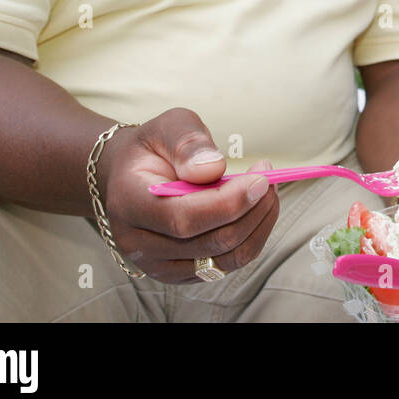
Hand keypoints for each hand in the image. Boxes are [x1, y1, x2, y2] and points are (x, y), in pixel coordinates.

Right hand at [97, 108, 279, 283]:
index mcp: (128, 204)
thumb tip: (212, 169)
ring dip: (258, 225)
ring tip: (266, 191)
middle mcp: (138, 243)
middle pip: (210, 243)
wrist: (131, 175)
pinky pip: (227, 265)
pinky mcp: (180, 272)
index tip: (261, 178)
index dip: (228, 203)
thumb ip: (189, 143)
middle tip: (269, 178)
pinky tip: (254, 210)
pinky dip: (251, 237)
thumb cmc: (153, 148)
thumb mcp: (168, 127)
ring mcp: (158, 264)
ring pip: (225, 259)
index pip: (182, 218)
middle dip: (252, 209)